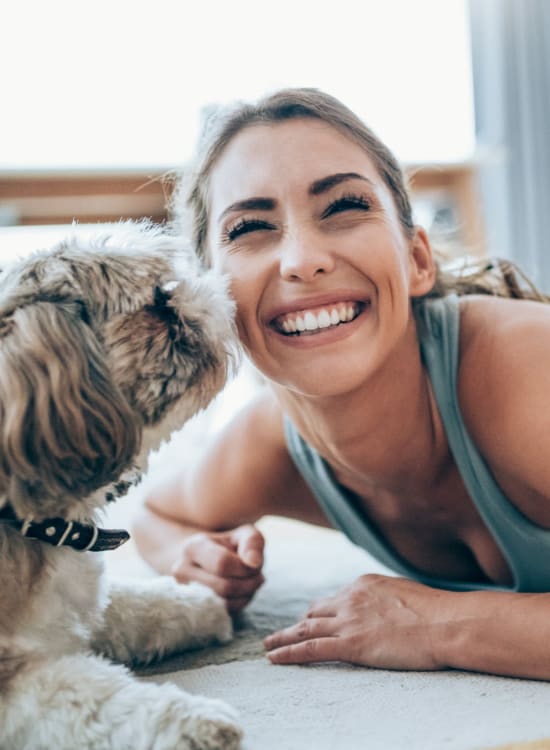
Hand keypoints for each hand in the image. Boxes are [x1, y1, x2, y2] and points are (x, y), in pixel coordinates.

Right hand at [171, 524, 264, 612]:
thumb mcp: (245, 535)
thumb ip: (252, 543)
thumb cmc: (231, 546)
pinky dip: (239, 604)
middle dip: (248, 583)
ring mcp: (185, 592)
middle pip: (223, 586)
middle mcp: (182, 570)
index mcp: (193, 547)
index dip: (245, 568)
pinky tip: (242, 592)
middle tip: (258, 575)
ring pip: (223, 603)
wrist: (209, 560)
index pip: (222, 564)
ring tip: (250, 582)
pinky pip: (222, 613)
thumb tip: (253, 563)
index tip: (255, 565)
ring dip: (246, 595)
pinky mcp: (194, 608)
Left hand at [264, 574, 447, 669]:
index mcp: (364, 584)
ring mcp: (348, 621)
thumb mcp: (406, 594)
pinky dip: (288, 653)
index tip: (312, 620)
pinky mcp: (350, 645)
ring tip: (268, 646)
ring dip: (283, 638)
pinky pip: (310, 649)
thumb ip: (387, 599)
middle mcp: (349, 599)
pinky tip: (274, 658)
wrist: (445, 623)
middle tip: (282, 633)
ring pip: (304, 629)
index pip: (334, 599)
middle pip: (314, 612)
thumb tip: (387, 608)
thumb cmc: (437, 612)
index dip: (321, 612)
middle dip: (298, 623)